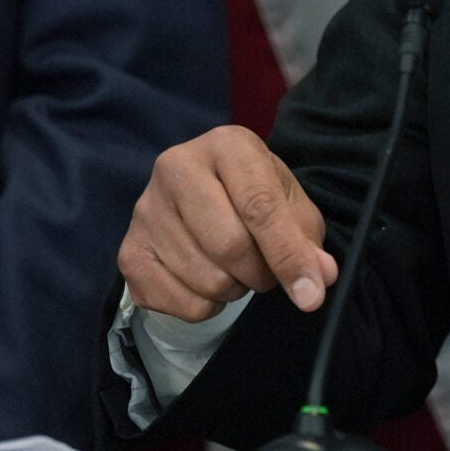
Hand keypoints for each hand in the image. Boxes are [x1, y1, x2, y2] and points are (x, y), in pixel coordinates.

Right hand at [119, 125, 338, 321]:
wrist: (203, 199)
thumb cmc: (255, 198)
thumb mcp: (291, 208)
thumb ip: (307, 242)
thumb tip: (319, 278)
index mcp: (226, 144)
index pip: (259, 206)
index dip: (288, 255)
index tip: (311, 296)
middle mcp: (177, 166)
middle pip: (229, 246)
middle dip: (261, 273)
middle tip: (266, 270)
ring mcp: (146, 209)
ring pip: (208, 280)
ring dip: (235, 289)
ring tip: (234, 267)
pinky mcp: (130, 251)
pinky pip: (182, 303)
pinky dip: (206, 306)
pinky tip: (205, 278)